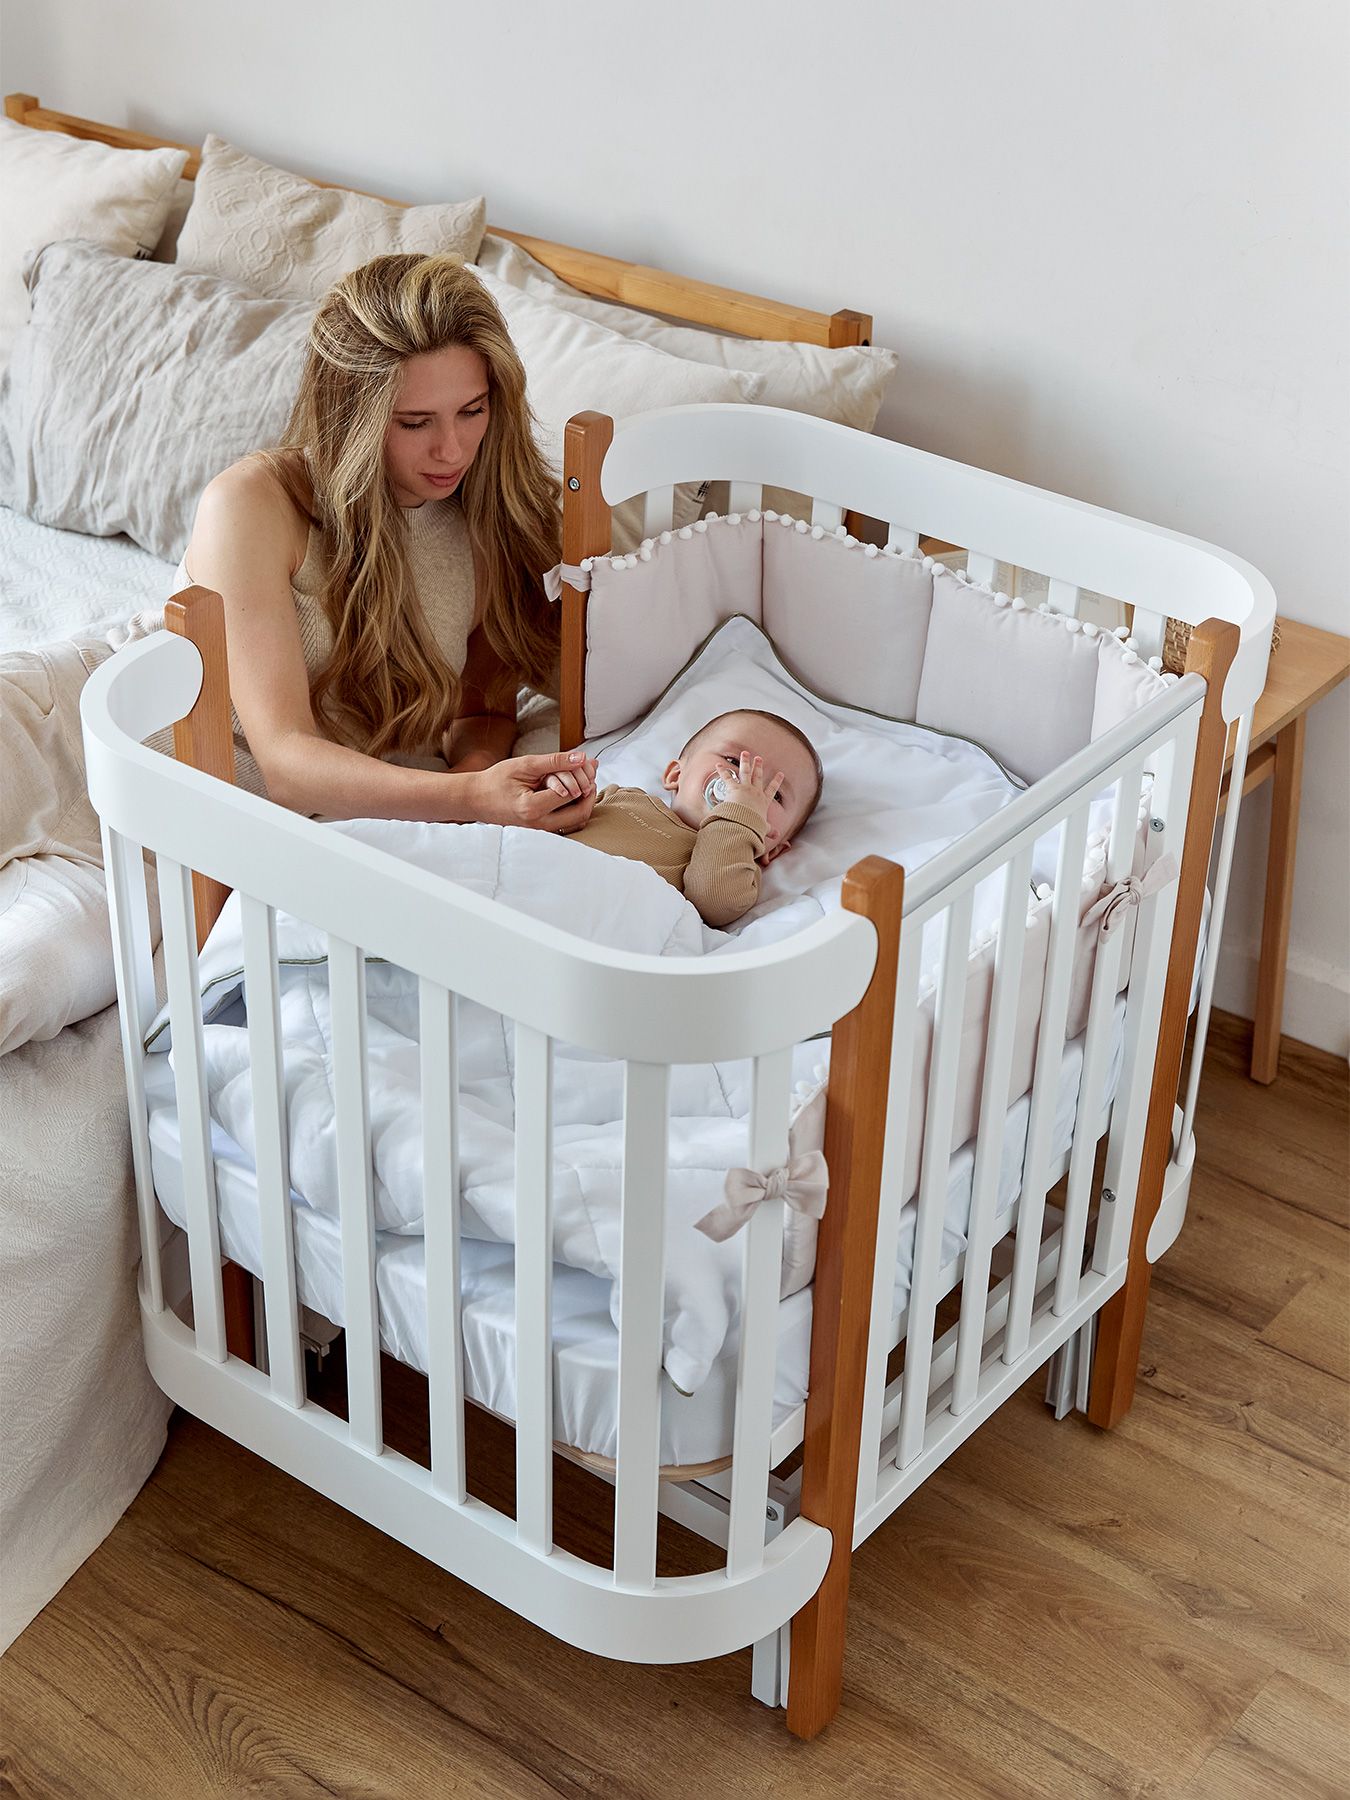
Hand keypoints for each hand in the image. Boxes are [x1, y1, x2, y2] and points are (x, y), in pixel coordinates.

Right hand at [470, 750, 597, 831]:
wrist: (476, 799)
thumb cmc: (496, 780)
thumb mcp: (525, 764)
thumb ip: (555, 761)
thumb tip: (582, 758)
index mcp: (532, 808)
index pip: (570, 792)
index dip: (581, 775)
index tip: (582, 762)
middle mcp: (539, 824)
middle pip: (580, 813)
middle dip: (589, 792)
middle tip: (588, 774)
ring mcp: (541, 831)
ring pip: (577, 822)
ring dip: (584, 802)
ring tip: (582, 782)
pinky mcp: (542, 831)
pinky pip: (567, 824)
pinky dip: (575, 809)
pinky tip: (572, 792)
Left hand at [712, 752, 782, 826]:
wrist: (745, 822)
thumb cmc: (753, 825)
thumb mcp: (763, 828)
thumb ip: (769, 831)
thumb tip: (777, 836)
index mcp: (763, 801)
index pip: (772, 790)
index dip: (776, 781)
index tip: (780, 774)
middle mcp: (755, 792)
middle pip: (758, 776)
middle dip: (758, 766)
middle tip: (759, 758)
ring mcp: (745, 788)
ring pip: (745, 772)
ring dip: (745, 762)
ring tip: (745, 753)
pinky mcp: (734, 788)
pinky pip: (727, 778)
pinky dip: (722, 771)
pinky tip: (719, 764)